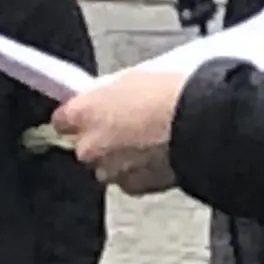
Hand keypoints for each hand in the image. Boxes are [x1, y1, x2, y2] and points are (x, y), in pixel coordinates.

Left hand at [52, 71, 187, 196]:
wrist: (202, 123)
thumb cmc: (171, 94)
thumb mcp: (132, 77)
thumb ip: (108, 93)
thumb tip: (107, 96)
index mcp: (83, 113)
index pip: (62, 119)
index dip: (79, 115)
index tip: (90, 111)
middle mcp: (90, 146)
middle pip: (85, 144)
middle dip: (103, 137)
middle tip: (129, 122)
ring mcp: (112, 170)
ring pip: (108, 164)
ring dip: (122, 155)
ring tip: (150, 137)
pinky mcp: (135, 186)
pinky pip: (130, 178)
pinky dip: (141, 169)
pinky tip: (159, 152)